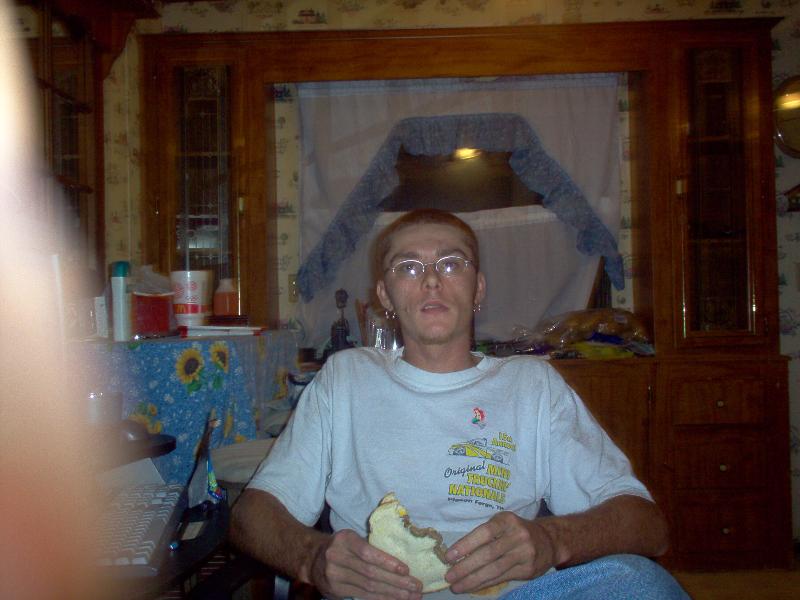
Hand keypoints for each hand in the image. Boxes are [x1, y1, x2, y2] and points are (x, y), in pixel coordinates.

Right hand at [308, 529, 423, 599]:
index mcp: (345, 539)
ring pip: (368, 587)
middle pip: (370, 573)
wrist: (313, 558)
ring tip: (411, 596)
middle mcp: (336, 557)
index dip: (387, 562)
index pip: (367, 552)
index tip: (406, 569)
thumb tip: (403, 557)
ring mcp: (334, 576)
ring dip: (393, 593)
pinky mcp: (335, 590)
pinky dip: (381, 598)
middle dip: (397, 581)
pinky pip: (363, 596)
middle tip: (417, 586)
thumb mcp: (352, 539)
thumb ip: (370, 546)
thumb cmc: (342, 546)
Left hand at [444, 512, 555, 593]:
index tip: (449, 557)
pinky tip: (472, 587)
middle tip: (449, 576)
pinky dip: (484, 584)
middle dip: (465, 567)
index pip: (483, 533)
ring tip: (456, 586)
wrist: (548, 541)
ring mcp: (524, 553)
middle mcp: (517, 535)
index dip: (465, 545)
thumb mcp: (503, 524)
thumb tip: (456, 554)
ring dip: (472, 580)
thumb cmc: (516, 531)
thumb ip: (484, 535)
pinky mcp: (528, 569)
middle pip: (487, 554)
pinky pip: (501, 578)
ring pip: (494, 569)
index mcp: (507, 520)